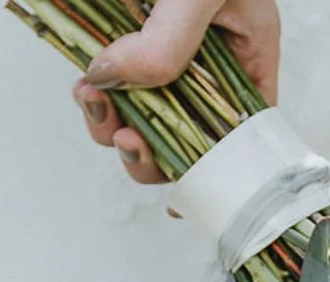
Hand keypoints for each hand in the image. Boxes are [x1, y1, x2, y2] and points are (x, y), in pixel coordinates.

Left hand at [72, 0, 280, 185]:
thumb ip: (169, 41)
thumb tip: (114, 78)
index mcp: (245, 56)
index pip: (237, 132)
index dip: (211, 173)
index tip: (179, 202)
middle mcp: (207, 62)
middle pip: (180, 132)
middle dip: (147, 148)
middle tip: (125, 138)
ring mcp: (166, 50)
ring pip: (139, 109)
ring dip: (111, 118)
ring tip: (89, 97)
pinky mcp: (128, 32)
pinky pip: (110, 75)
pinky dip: (95, 86)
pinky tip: (84, 82)